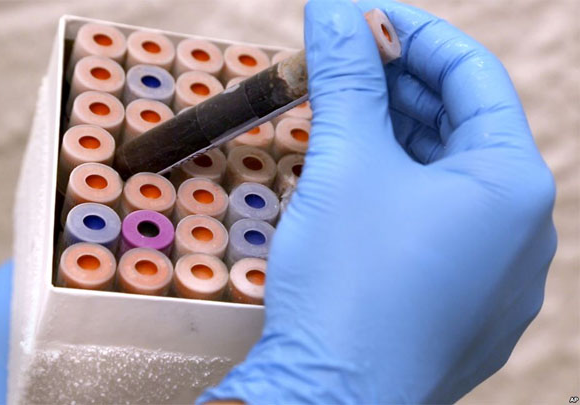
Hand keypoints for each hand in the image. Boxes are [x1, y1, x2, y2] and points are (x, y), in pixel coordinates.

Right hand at [199, 0, 555, 402]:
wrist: (330, 401)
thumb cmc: (349, 281)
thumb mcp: (346, 164)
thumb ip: (346, 78)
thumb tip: (333, 9)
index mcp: (512, 185)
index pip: (473, 77)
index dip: (415, 36)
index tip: (365, 18)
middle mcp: (521, 232)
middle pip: (460, 128)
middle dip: (400, 87)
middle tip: (343, 63)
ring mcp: (493, 277)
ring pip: (445, 182)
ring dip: (395, 140)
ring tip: (342, 116)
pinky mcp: (460, 308)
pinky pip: (435, 227)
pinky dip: (397, 191)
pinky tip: (355, 183)